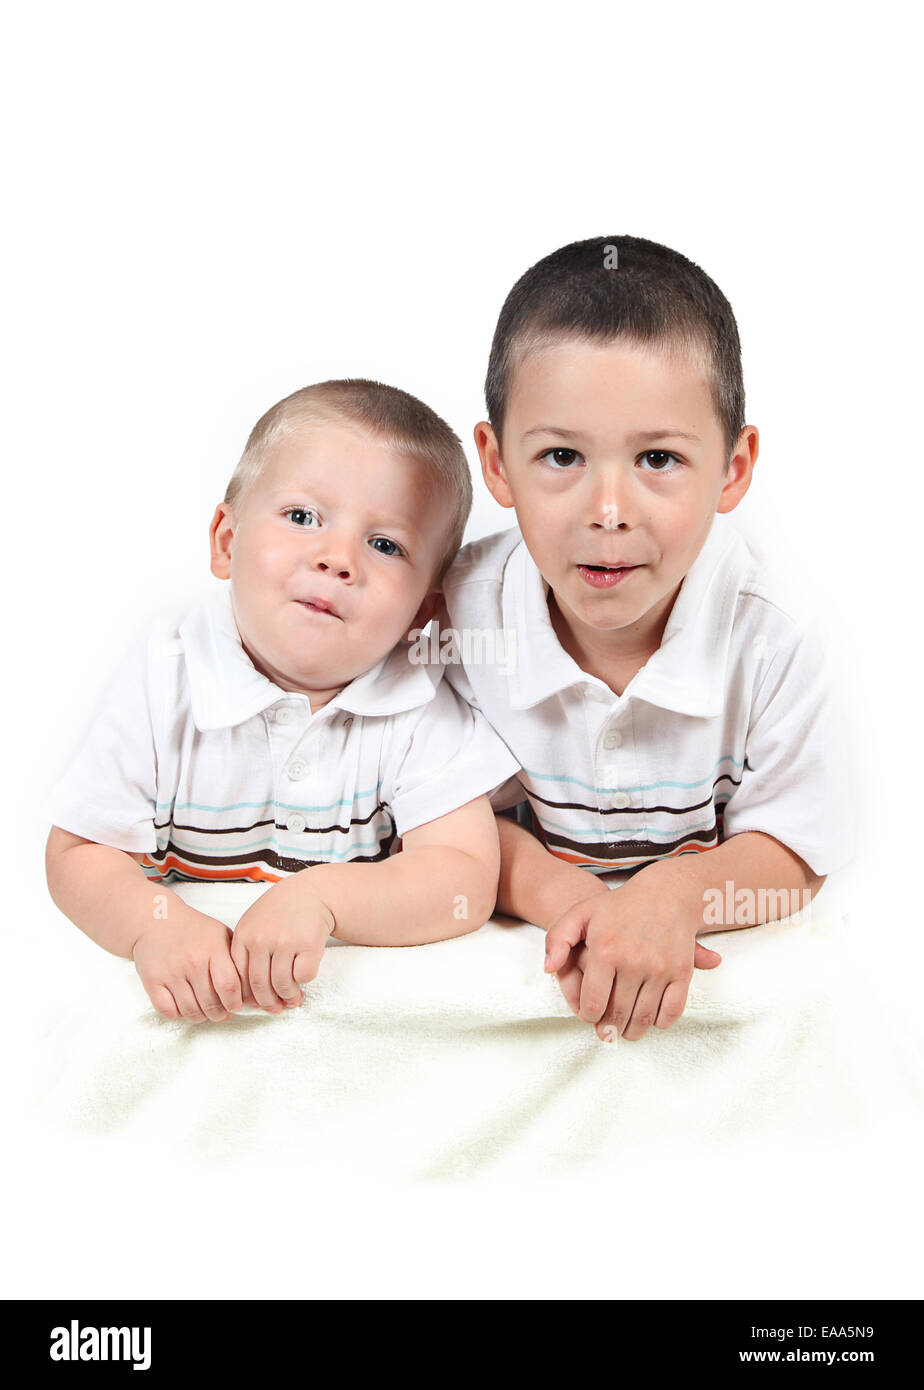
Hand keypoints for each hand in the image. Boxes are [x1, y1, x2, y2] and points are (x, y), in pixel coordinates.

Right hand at [132, 906, 245, 1022]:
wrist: (156, 920)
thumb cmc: (193, 929)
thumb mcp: (220, 934)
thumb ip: (235, 957)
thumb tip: (250, 987)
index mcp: (213, 949)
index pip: (229, 986)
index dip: (235, 1002)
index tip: (236, 1006)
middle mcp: (192, 961)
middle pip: (211, 1004)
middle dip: (220, 1014)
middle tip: (222, 1013)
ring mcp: (171, 972)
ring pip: (191, 1011)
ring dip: (201, 1017)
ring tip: (206, 1011)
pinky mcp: (152, 981)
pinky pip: (169, 1011)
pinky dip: (179, 1014)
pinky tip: (185, 1006)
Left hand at [231, 876, 334, 1012]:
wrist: (311, 893)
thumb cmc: (281, 912)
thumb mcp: (254, 925)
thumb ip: (246, 953)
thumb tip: (248, 996)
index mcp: (244, 935)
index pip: (238, 977)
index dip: (246, 997)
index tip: (255, 1004)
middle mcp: (261, 939)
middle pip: (259, 985)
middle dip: (267, 1003)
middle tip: (275, 1009)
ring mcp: (285, 941)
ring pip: (281, 985)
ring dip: (287, 996)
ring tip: (291, 998)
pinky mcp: (308, 944)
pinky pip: (303, 976)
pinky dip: (303, 982)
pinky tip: (303, 977)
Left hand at [544, 875, 721, 1041]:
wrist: (665, 893)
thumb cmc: (617, 907)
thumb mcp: (579, 913)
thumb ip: (556, 939)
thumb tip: (549, 969)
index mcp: (605, 951)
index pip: (592, 1004)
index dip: (589, 1017)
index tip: (590, 1015)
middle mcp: (633, 962)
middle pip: (618, 1016)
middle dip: (610, 1030)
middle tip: (607, 1032)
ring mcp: (660, 969)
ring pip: (644, 1019)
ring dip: (633, 1031)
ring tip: (626, 1030)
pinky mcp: (682, 972)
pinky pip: (671, 1011)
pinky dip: (660, 1023)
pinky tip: (651, 1018)